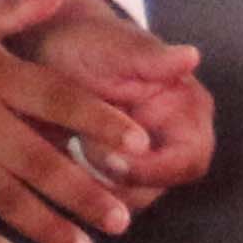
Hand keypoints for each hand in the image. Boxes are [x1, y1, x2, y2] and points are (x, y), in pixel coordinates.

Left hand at [21, 0, 217, 199]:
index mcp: (187, 110)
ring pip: (129, 201)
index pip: (189, 161)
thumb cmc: (87, 42)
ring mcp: (145, 160)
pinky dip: (82, 190)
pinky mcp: (116, 173)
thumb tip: (191, 56)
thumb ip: (151, 58)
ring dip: (95, 188)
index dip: (153, 170)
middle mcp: (174, 140)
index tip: (110, 159)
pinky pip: (106, 200)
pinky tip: (58, 162)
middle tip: (78, 154)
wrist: (52, 49)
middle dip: (117, 182)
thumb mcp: (114, 48)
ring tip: (66, 148)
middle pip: (158, 188)